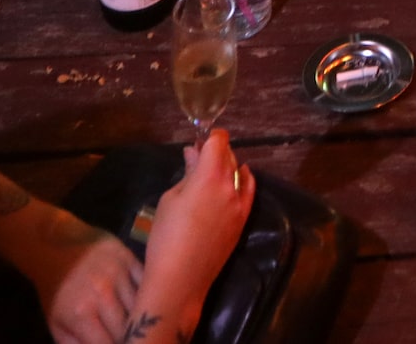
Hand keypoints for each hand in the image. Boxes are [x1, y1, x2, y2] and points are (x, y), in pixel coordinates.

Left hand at [36, 227, 143, 343]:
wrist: (54, 246)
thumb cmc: (55, 290)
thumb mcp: (56, 324)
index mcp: (82, 313)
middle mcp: (102, 293)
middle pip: (129, 328)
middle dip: (130, 338)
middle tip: (129, 337)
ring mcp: (118, 272)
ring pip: (142, 306)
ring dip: (141, 317)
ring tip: (140, 324)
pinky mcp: (128, 257)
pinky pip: (147, 283)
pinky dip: (148, 295)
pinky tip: (145, 303)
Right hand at [128, 134, 256, 326]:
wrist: (181, 279)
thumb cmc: (166, 237)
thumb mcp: (170, 200)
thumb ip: (187, 174)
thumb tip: (192, 154)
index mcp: (210, 176)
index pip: (218, 142)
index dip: (209, 136)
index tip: (199, 139)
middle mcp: (231, 186)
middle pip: (229, 156)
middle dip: (216, 151)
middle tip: (198, 156)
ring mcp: (240, 205)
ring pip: (239, 172)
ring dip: (227, 166)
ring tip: (210, 170)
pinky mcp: (243, 221)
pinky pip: (249, 191)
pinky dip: (244, 180)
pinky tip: (239, 176)